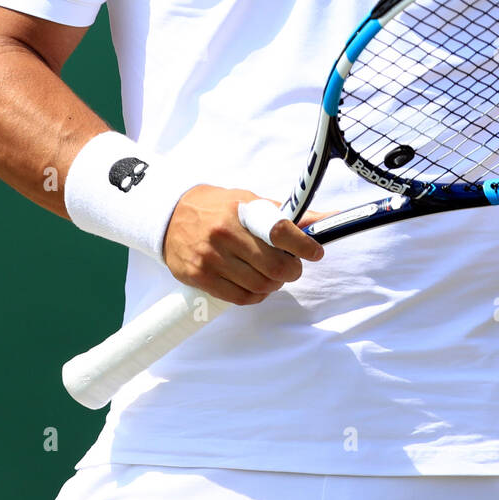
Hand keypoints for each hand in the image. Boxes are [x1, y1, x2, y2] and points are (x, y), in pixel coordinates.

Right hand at [162, 185, 325, 302]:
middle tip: (291, 266)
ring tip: (270, 274)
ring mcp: (210, 257)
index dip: (303, 245)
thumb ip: (287, 214)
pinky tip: (255, 285)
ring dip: (274, 285)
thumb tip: (329, 218)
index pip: (279, 230)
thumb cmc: (218, 207)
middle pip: (274, 267)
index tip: (316, 252)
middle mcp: (225, 234)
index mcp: (240, 211)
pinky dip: (255, 296)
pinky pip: (239, 298)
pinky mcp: (199, 277)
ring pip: (259, 286)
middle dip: (291, 270)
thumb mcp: (250, 201)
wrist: (170, 215)